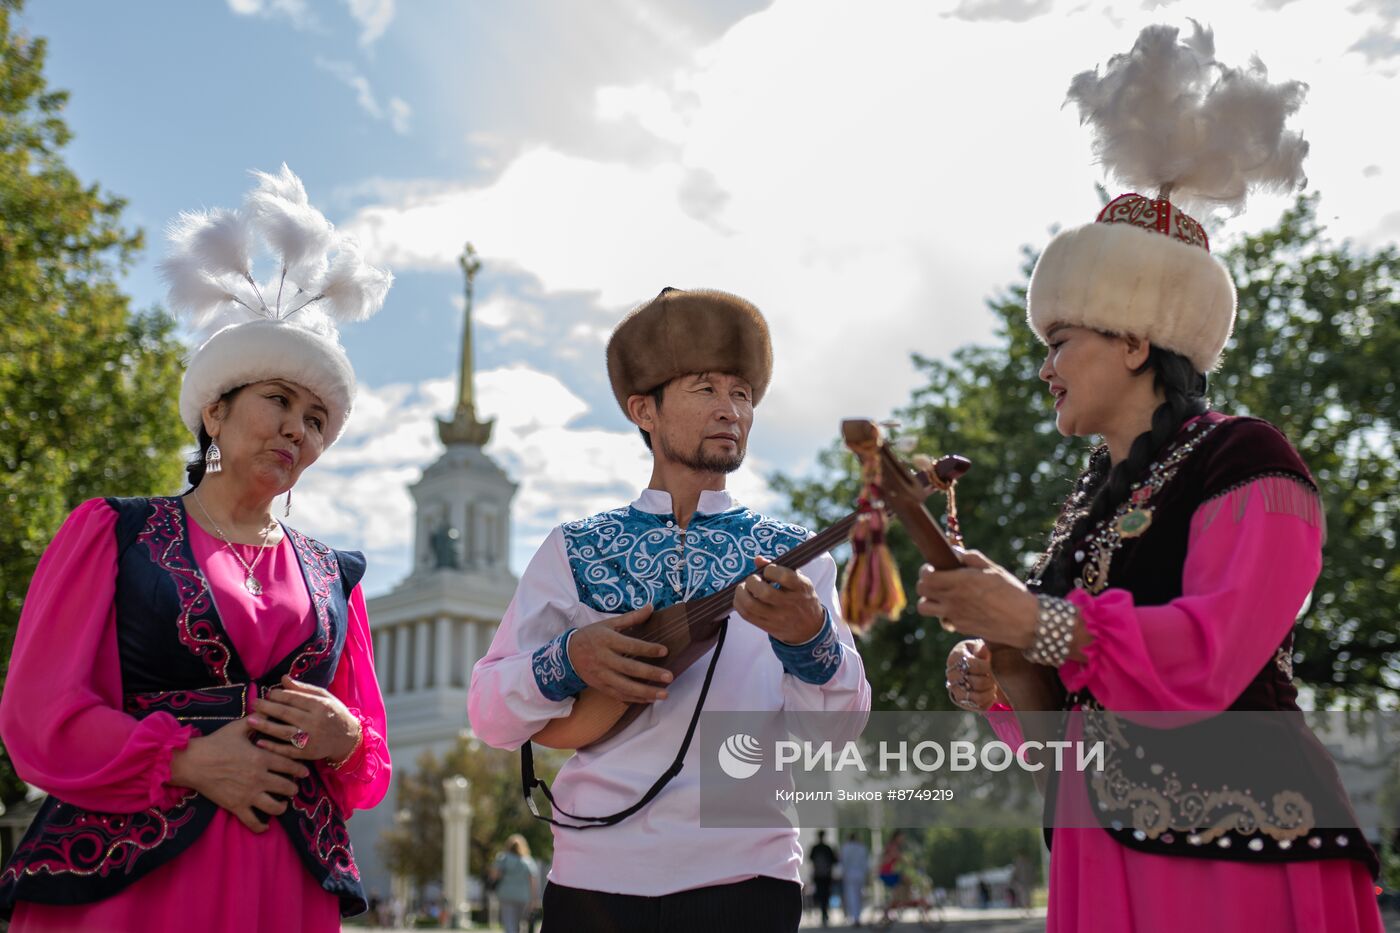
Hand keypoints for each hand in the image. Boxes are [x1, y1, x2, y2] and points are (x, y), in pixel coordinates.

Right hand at [168, 718, 309, 832]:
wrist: (193, 762)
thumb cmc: (216, 743)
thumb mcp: (238, 727)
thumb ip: (257, 718)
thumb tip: (268, 706)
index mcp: (262, 758)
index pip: (290, 766)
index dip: (300, 770)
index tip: (305, 772)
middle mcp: (259, 778)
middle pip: (287, 788)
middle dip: (293, 789)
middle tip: (293, 788)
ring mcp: (248, 794)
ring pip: (275, 807)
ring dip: (282, 807)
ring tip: (282, 803)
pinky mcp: (236, 806)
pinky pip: (253, 822)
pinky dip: (261, 826)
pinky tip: (265, 824)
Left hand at [249, 675, 360, 764]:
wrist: (347, 739)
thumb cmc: (334, 714)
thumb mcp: (324, 697)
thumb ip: (304, 689)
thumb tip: (283, 678)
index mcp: (320, 706)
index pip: (294, 698)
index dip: (278, 695)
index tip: (267, 693)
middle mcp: (315, 722)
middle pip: (286, 713)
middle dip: (267, 707)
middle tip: (253, 703)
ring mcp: (311, 739)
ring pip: (284, 732)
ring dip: (265, 726)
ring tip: (250, 720)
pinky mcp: (307, 753)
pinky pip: (286, 751)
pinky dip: (272, 747)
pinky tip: (259, 742)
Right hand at [566, 604, 671, 703]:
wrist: (567, 654)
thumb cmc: (592, 636)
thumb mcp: (608, 624)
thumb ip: (631, 618)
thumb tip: (651, 606)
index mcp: (607, 640)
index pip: (630, 645)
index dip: (647, 649)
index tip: (665, 651)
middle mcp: (604, 659)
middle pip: (629, 668)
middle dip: (650, 674)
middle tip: (669, 677)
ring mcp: (602, 675)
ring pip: (625, 686)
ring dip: (645, 692)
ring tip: (664, 694)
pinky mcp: (600, 687)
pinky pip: (619, 695)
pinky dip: (635, 699)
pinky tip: (650, 699)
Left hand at [733, 556, 824, 644]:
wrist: (809, 627)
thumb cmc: (801, 597)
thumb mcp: (798, 580)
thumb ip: (779, 568)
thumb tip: (758, 559)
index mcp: (801, 588)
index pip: (784, 576)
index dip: (770, 570)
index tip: (768, 570)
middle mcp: (790, 604)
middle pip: (765, 592)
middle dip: (752, 581)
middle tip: (752, 579)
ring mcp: (778, 618)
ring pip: (752, 606)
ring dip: (741, 593)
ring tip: (743, 588)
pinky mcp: (768, 626)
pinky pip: (747, 615)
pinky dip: (739, 603)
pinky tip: (741, 598)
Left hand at [915, 550, 1038, 647]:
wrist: (1024, 622)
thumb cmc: (1012, 592)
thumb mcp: (994, 569)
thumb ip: (972, 558)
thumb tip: (956, 552)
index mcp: (960, 581)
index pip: (926, 576)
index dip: (926, 570)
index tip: (933, 568)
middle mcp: (953, 598)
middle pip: (921, 590)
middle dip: (925, 583)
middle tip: (937, 580)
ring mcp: (954, 615)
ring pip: (924, 608)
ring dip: (929, 601)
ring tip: (943, 597)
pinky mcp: (960, 628)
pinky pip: (942, 620)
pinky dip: (945, 615)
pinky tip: (958, 610)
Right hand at [945, 639, 1006, 711]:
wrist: (974, 663)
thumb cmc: (980, 653)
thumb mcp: (981, 646)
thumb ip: (982, 648)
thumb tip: (981, 653)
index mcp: (955, 656)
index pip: (971, 665)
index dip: (986, 667)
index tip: (991, 665)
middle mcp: (951, 674)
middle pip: (976, 683)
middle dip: (990, 681)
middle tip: (995, 676)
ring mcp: (954, 688)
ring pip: (976, 697)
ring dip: (989, 693)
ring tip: (993, 686)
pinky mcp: (960, 700)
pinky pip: (977, 706)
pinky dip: (988, 702)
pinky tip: (991, 694)